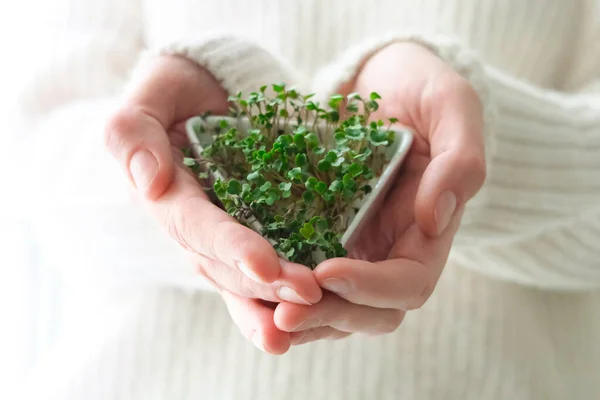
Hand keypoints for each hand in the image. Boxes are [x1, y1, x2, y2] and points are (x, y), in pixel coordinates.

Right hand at [105, 55, 321, 353]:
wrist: (211, 90)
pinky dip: (286, 290)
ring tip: (315, 308)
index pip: (196, 227)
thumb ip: (134, 133)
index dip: (229, 247)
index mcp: (167, 197)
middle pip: (225, 264)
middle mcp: (193, 227)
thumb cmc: (178, 88)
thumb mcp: (151, 95)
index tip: (264, 266)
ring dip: (277, 298)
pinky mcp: (253, 231)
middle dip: (265, 283)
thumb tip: (150, 184)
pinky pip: (268, 266)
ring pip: (246, 277)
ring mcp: (224, 234)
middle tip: (309, 294)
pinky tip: (319, 304)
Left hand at [274, 42, 485, 343]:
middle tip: (284, 314)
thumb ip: (459, 161)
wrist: (379, 78)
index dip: (371, 287)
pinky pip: (301, 275)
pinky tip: (247, 289)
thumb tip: (434, 220)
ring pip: (332, 305)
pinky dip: (279, 291)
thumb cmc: (420, 87)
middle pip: (369, 310)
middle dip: (329, 315)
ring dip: (302, 318)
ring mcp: (354, 246)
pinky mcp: (320, 234)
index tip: (328, 273)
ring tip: (259, 314)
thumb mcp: (451, 106)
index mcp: (427, 232)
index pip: (408, 283)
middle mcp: (390, 250)